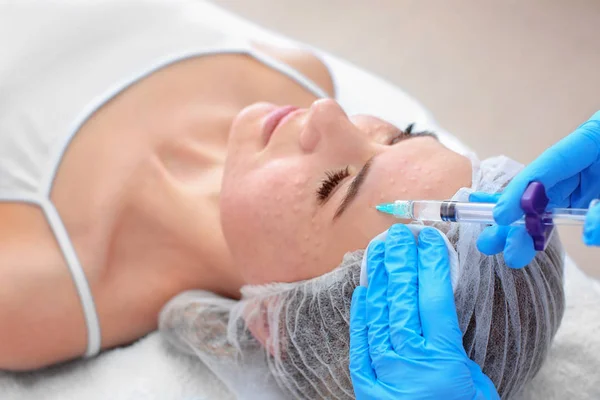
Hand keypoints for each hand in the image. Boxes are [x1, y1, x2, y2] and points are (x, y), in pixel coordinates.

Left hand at [349, 224, 498, 399]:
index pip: (433, 298)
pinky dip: (360, 313)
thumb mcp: (473, 382)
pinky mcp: (365, 383)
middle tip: (397, 234)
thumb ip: (453, 346)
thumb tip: (436, 310)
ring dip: (377, 278)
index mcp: (441, 359)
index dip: (430, 264)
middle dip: (400, 262)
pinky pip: (360, 341)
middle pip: (400, 298)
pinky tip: (362, 289)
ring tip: (378, 250)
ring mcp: (382, 370)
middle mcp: (407, 360)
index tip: (429, 239)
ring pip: (376, 313)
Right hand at [474, 111, 599, 267]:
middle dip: (519, 218)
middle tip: (494, 243)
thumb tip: (589, 229)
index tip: (501, 217)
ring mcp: (599, 179)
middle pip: (547, 188)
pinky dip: (568, 229)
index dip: (522, 190)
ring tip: (513, 254)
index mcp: (596, 137)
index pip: (552, 163)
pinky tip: (541, 242)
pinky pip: (585, 214)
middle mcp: (593, 158)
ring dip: (534, 231)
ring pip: (559, 205)